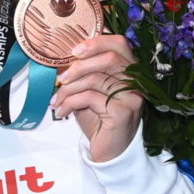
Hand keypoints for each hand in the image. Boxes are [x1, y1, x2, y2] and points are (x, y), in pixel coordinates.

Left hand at [51, 34, 143, 161]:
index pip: (120, 43)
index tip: (74, 51)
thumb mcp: (90, 92)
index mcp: (129, 71)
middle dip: (78, 66)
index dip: (97, 41)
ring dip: (68, 89)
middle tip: (61, 79)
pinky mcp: (122, 112)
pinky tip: (62, 112)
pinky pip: (89, 97)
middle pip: (109, 57)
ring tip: (57, 100)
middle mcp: (136, 81)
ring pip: (95, 79)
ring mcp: (132, 96)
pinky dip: (70, 102)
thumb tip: (62, 58)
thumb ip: (84, 73)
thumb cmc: (99, 119)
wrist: (109, 151)